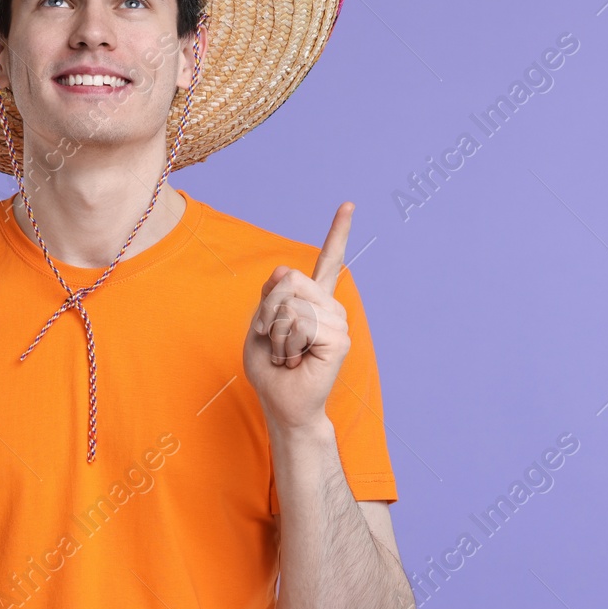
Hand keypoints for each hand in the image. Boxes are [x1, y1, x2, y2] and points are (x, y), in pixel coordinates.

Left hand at [242, 202, 354, 430]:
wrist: (282, 404)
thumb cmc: (270, 369)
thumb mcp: (258, 324)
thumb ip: (269, 295)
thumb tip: (284, 270)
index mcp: (313, 300)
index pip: (328, 260)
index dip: (338, 232)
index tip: (349, 205)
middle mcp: (330, 306)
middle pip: (288, 279)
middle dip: (266, 311)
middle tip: (274, 340)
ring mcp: (338, 322)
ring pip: (290, 304)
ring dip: (274, 333)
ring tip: (288, 354)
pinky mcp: (339, 340)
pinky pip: (299, 324)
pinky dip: (285, 344)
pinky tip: (297, 360)